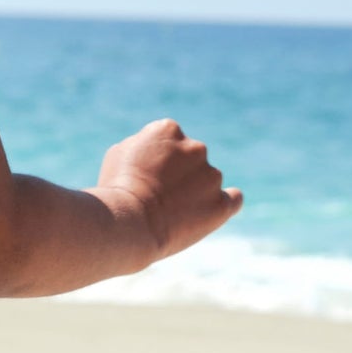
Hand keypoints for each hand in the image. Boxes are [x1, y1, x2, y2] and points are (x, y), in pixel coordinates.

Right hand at [97, 118, 241, 267]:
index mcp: (169, 129)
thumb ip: (144, 144)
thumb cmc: (118, 188)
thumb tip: (156, 149)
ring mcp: (211, 176)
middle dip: (178, 174)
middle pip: (191, 158)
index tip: (146, 176)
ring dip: (195, 191)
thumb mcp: (119, 153)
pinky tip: (214, 209)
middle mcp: (196, 147)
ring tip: (170, 214)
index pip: (169, 140)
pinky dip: (225, 202)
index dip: (156, 160)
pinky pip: (233, 199)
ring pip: (208, 180)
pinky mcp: (221, 204)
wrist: (128, 223)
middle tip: (157, 197)